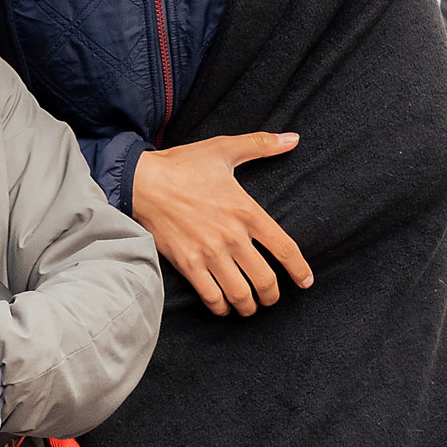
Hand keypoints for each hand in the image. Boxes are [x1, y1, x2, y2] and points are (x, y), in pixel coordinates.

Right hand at [130, 133, 311, 318]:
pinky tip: (224, 307)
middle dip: (272, 295)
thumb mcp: (224, 149)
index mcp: (246, 211)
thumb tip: (293, 139)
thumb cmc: (183, 165)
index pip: (285, 248)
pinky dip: (221, 307)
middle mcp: (232, 236)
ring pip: (240, 293)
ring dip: (249, 306)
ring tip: (250, 307)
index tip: (305, 281)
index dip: (299, 269)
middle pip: (265, 279)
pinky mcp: (187, 263)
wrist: (141, 181)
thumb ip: (261, 145)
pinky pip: (211, 296)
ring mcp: (209, 253)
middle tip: (271, 298)